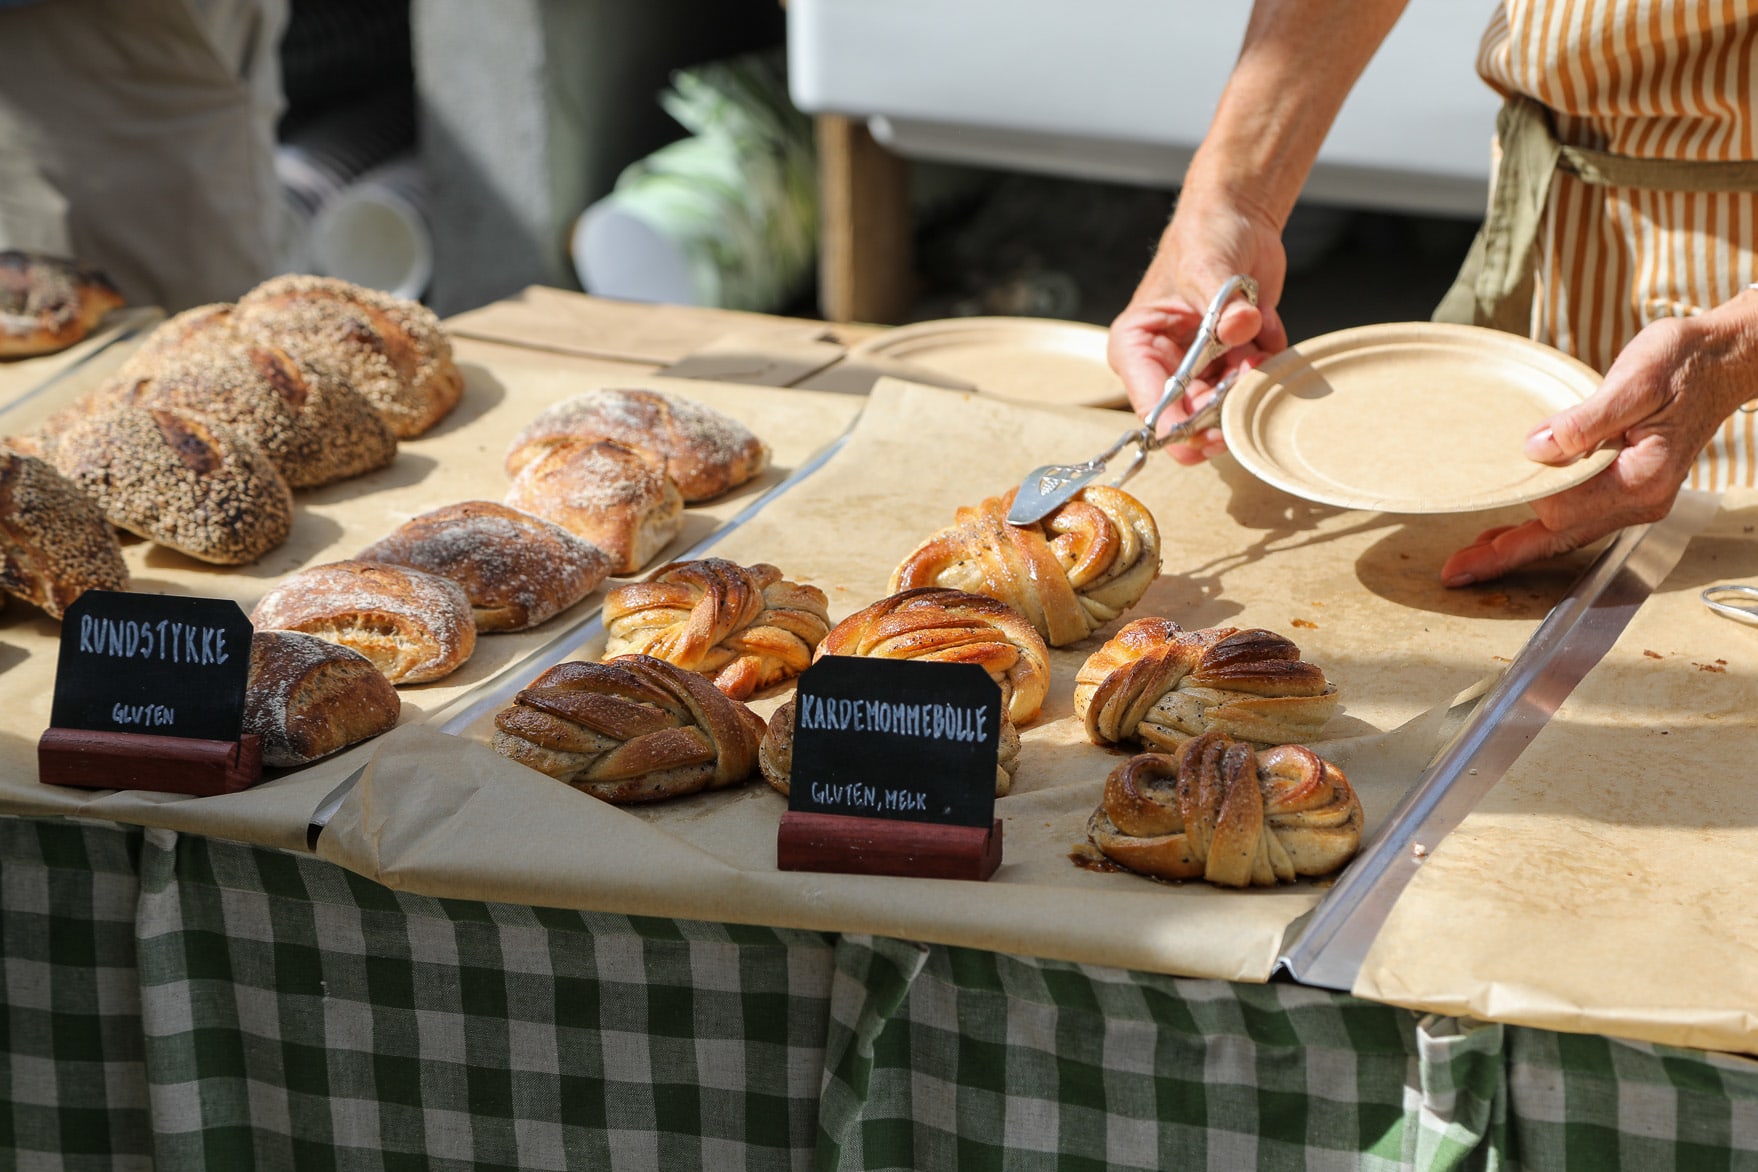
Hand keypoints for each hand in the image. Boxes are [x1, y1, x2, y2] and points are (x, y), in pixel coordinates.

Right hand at [1107, 186, 1290, 464]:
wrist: (1239, 218)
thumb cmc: (1204, 236)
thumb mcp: (1208, 266)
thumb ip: (1223, 303)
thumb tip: (1241, 326)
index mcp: (1136, 347)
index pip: (1151, 408)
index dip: (1181, 430)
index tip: (1212, 433)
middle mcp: (1162, 365)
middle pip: (1192, 418)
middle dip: (1226, 403)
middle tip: (1249, 370)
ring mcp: (1198, 368)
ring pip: (1227, 406)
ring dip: (1251, 378)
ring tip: (1258, 335)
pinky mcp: (1229, 362)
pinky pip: (1255, 382)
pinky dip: (1268, 358)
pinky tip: (1265, 323)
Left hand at [1441, 296, 1757, 586]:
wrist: (1720, 360)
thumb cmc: (1681, 364)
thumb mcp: (1634, 381)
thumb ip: (1585, 420)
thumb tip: (1536, 448)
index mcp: (1642, 478)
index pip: (1565, 507)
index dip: (1524, 501)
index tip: (1489, 494)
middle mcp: (1641, 500)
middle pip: (1559, 538)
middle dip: (1506, 555)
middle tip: (1456, 571)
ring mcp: (1636, 500)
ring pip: (1565, 535)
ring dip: (1518, 548)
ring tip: (1472, 560)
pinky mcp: (1628, 490)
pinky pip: (1577, 520)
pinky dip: (1540, 531)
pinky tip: (1510, 534)